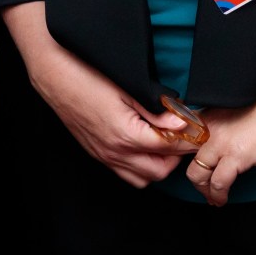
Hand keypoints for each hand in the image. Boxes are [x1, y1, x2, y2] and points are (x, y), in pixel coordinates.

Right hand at [21, 39, 186, 187]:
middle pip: (159, 170)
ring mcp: (104, 155)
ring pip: (142, 178)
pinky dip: (141, 167)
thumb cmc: (88, 76)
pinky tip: (144, 147)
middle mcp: (114, 152)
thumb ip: (156, 111)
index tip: (200, 132)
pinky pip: (125, 173)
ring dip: (159, 165)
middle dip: (176, 157)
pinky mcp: (97, 154)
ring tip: (165, 143)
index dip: (189, 140)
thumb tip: (182, 122)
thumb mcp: (129, 89)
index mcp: (125, 135)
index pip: (169, 147)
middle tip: (185, 137)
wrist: (54, 76)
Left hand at [185, 93, 255, 206]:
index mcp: (210, 116)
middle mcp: (210, 128)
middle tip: (201, 185)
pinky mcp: (235, 156)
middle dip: (191, 174)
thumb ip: (226, 127)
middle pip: (183, 157)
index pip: (182, 136)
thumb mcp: (239, 112)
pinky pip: (218, 183)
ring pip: (196, 174)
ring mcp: (220, 143)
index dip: (180, 154)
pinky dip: (218, 195)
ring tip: (212, 197)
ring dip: (203, 190)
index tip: (192, 166)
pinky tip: (222, 199)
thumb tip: (225, 142)